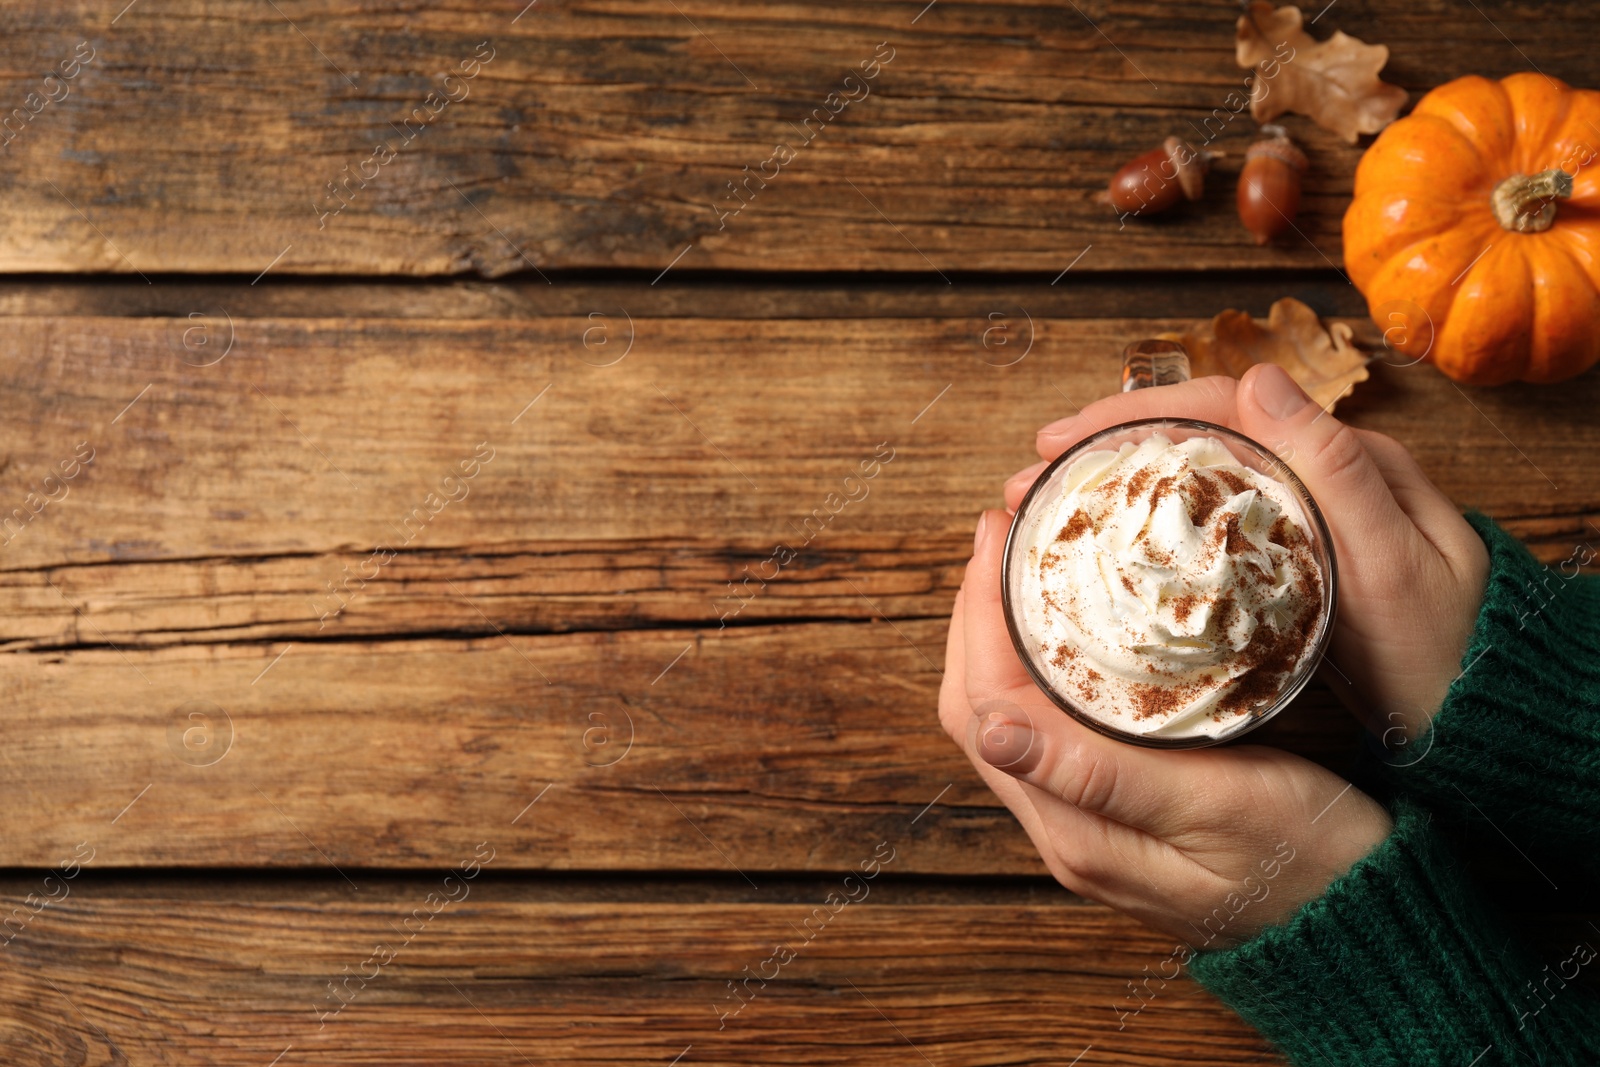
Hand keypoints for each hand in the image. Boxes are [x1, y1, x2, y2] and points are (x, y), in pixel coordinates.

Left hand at [940, 500, 1392, 944]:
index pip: (987, 704)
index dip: (978, 613)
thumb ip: (1102, 774)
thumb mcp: (1217, 807)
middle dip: (976, 615)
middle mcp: (1066, 831)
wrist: (1367, 921)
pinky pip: (1049, 728)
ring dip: (1002, 638)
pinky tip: (1070, 626)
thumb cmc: (1313, 862)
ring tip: (1026, 565)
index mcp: (1078, 830)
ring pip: (1008, 715)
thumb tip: (994, 727)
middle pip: (981, 706)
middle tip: (1005, 533)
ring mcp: (1087, 825)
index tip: (998, 533)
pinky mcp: (1117, 815)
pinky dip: (1040, 666)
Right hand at [1008, 367, 1488, 743]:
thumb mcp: (1393, 565)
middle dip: (1101, 449)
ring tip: (1047, 511)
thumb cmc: (1443, 654)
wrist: (1482, 723)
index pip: (1219, 405)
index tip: (1058, 443)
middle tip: (1029, 481)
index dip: (1128, 415)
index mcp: (1343, 458)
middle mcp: (1315, 476)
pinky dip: (1142, 529)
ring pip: (1187, 481)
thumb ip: (1334, 470)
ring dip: (1112, 486)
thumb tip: (1258, 376)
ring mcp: (1296, 521)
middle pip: (1191, 438)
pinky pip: (1200, 527)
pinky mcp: (1283, 566)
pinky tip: (1101, 551)